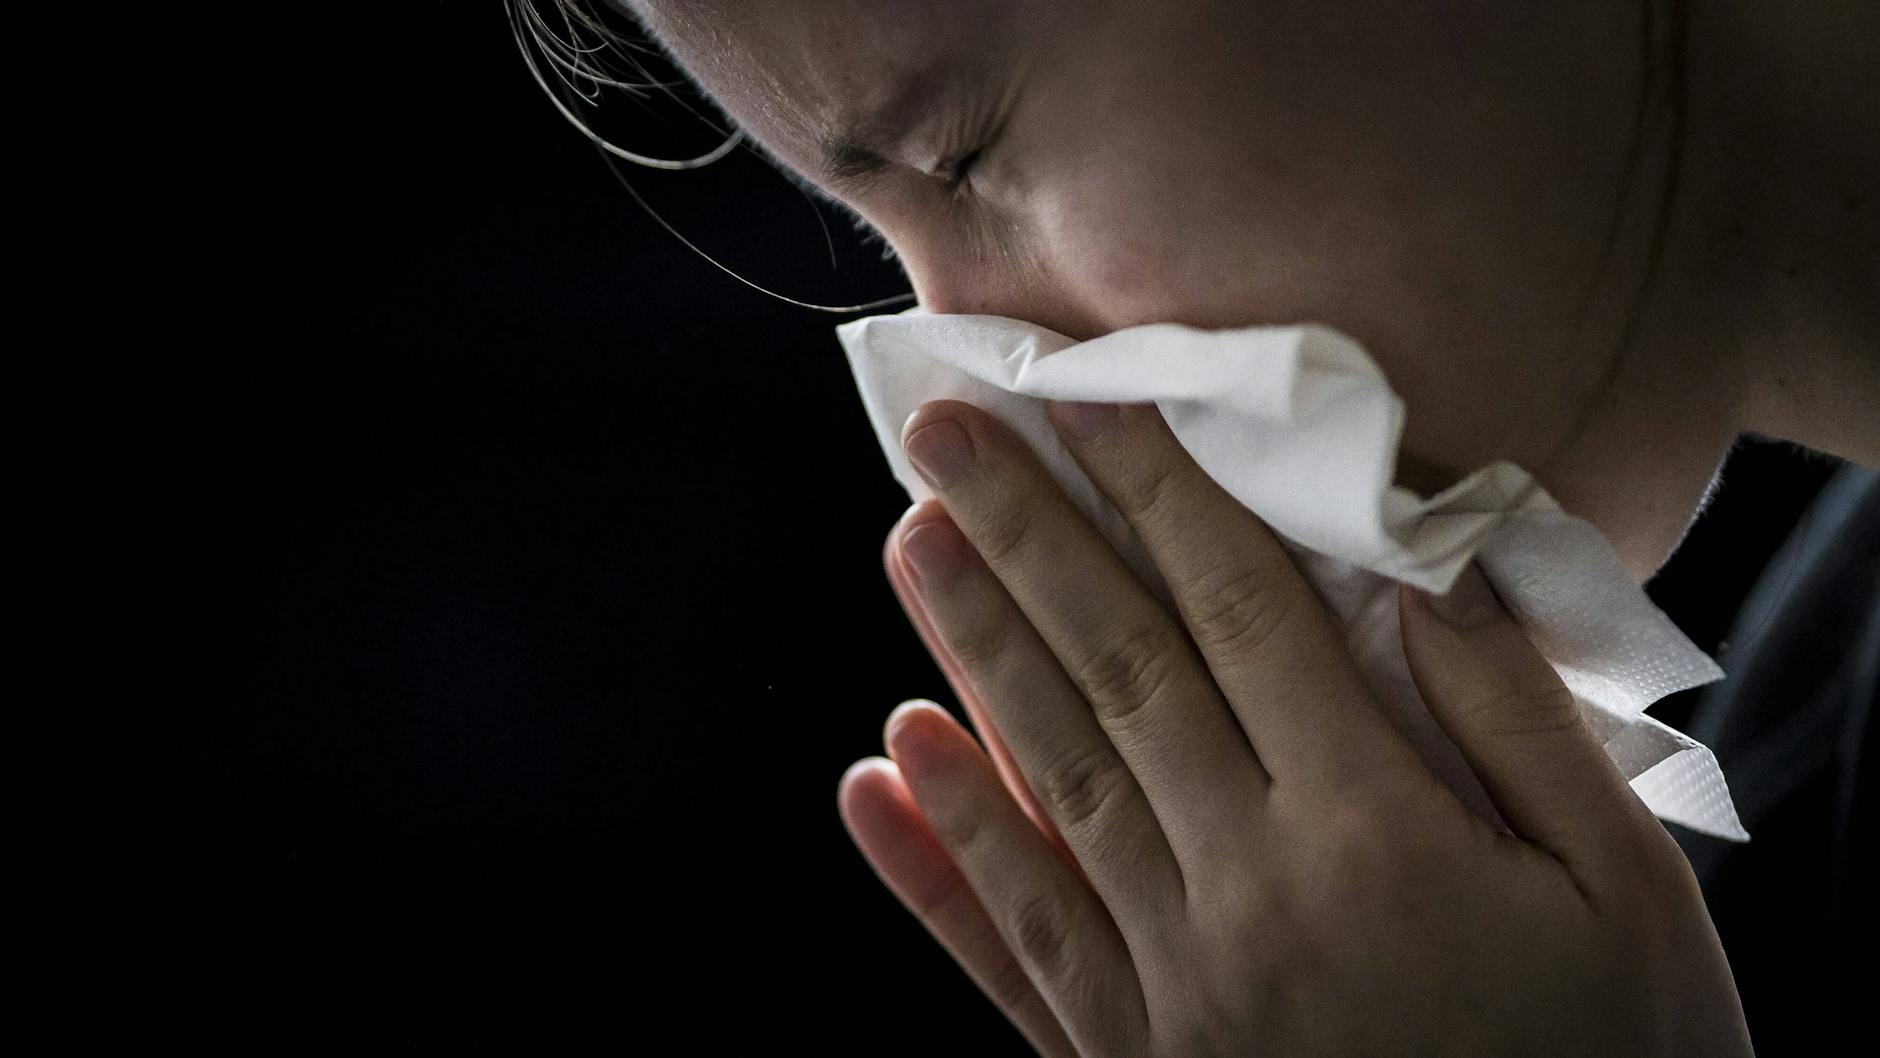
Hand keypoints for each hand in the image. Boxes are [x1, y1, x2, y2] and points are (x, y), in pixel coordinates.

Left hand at [837, 399, 1750, 1056]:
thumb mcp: (1628, 898)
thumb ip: (1520, 727)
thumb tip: (1430, 576)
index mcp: (1374, 836)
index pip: (1242, 614)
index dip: (1160, 491)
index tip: (1088, 395)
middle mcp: (1247, 895)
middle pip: (1120, 673)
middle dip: (1029, 538)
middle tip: (946, 433)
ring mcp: (1173, 988)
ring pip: (1050, 782)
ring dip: (971, 654)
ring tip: (911, 546)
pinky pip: (1016, 947)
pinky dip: (941, 859)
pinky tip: (882, 767)